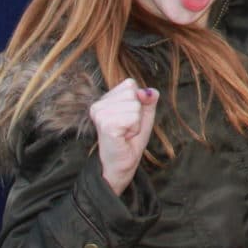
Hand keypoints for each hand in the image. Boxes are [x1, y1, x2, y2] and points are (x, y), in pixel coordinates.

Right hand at [89, 77, 158, 196]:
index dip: (137, 102)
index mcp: (104, 99)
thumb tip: (146, 92)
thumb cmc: (131, 139)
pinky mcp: (106, 125)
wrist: (123, 163)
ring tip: (125, 133)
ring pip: (135, 105)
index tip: (128, 118)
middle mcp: (98, 105)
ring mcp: (100, 114)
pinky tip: (123, 137)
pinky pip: (133, 117)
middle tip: (127, 128)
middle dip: (137, 112)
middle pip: (133, 93)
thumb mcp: (144, 114)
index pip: (130, 84)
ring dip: (136, 122)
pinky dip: (134, 128)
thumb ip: (149, 98)